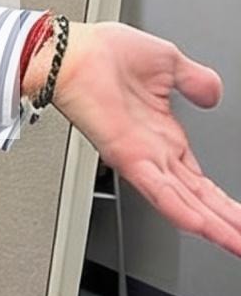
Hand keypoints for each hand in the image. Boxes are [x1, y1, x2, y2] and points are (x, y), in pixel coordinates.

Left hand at [39, 20, 240, 258]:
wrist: (70, 51)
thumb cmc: (103, 54)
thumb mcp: (169, 64)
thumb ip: (196, 82)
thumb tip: (214, 96)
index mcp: (163, 136)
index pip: (200, 182)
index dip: (223, 202)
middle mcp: (153, 153)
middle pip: (198, 200)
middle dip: (226, 223)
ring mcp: (140, 159)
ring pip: (183, 203)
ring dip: (214, 226)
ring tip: (238, 244)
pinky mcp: (125, 157)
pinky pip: (157, 190)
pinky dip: (180, 209)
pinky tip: (202, 227)